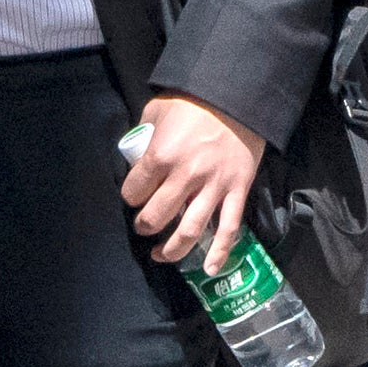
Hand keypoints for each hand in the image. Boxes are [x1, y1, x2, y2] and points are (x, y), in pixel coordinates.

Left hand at [117, 93, 265, 271]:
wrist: (237, 97)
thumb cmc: (193, 102)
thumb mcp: (157, 110)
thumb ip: (143, 133)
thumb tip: (133, 152)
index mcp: (161, 156)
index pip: (134, 191)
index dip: (130, 196)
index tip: (133, 196)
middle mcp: (186, 176)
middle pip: (157, 216)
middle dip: (145, 226)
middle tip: (144, 225)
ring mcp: (213, 186)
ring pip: (190, 230)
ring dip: (172, 249)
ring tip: (161, 254)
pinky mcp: (236, 191)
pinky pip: (228, 228)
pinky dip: (219, 252)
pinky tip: (209, 269)